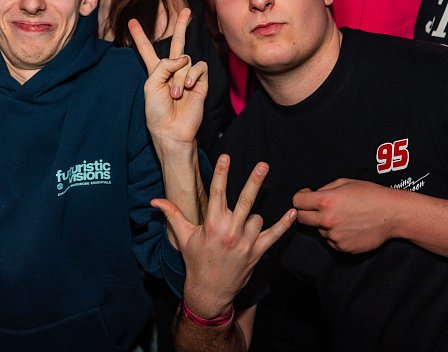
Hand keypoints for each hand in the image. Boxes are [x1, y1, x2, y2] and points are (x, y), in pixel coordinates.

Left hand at [130, 7, 205, 148]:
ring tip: (176, 94)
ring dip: (180, 78)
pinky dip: (192, 75)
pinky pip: (199, 67)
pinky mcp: (201, 82)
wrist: (172, 129)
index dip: (139, 36)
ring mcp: (188, 75)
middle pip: (177, 42)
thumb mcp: (152, 84)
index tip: (131, 22)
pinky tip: (189, 87)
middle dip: (181, 26)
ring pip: (186, 59)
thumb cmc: (157, 111)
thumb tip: (184, 57)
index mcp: (156, 71)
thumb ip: (164, 65)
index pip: (147, 50)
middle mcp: (173, 70)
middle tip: (186, 10)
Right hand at [152, 154, 294, 317]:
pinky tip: (292, 212)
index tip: (226, 157)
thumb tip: (154, 201)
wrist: (209, 291)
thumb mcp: (183, 237)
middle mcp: (230, 231)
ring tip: (239, 229)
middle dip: (254, 181)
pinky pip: (274, 235)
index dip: (222, 173)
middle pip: (245, 201)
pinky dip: (284, 224)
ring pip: (256, 217)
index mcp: (212, 224)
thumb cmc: (195, 261)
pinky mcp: (257, 252)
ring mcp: (246, 242)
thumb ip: (172, 214)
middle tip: (263, 165)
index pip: (218, 193)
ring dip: (251, 218)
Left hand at [293, 178, 401, 252]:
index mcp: (326, 201)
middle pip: (302, 218)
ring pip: (319, 230)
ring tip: (344, 216)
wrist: (392, 214)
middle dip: (307, 212)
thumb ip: (324, 190)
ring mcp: (334, 235)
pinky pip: (331, 240)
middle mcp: (327, 220)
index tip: (307, 197)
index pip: (297, 201)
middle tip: (319, 208)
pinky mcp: (342, 247)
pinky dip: (336, 235)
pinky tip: (350, 226)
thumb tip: (311, 197)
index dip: (301, 198)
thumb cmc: (370, 195)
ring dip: (325, 224)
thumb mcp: (345, 182)